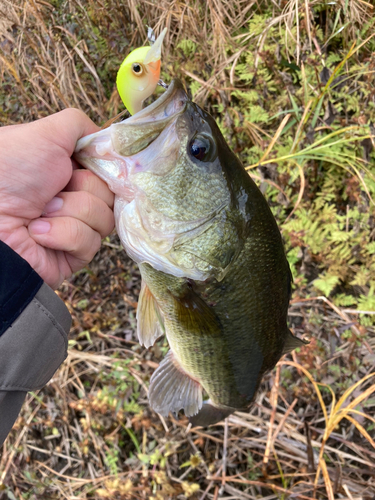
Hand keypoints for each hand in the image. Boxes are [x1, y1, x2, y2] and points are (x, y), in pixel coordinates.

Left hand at [0, 109, 114, 288]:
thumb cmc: (8, 173)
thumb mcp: (44, 134)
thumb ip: (79, 126)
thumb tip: (105, 139)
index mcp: (68, 170)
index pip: (109, 169)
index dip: (104, 167)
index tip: (87, 164)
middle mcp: (74, 197)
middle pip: (111, 194)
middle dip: (83, 189)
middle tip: (53, 190)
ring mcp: (75, 227)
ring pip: (105, 219)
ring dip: (71, 212)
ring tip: (41, 213)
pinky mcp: (73, 255)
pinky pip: (90, 243)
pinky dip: (63, 234)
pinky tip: (37, 232)